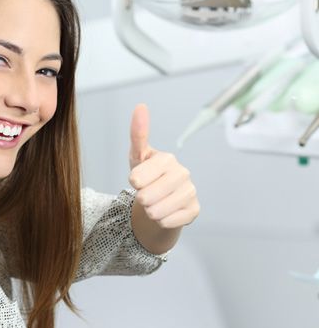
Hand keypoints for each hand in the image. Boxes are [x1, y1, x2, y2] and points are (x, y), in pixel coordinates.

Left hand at [129, 104, 199, 228]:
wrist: (160, 199)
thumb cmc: (147, 175)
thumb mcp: (137, 156)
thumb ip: (138, 133)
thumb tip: (140, 106)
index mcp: (167, 159)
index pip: (136, 179)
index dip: (133, 182)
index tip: (137, 179)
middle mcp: (182, 173)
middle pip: (146, 197)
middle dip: (141, 199)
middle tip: (146, 193)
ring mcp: (190, 192)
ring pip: (156, 212)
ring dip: (150, 211)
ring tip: (154, 202)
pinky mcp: (194, 210)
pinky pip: (167, 222)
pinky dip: (161, 221)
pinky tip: (165, 211)